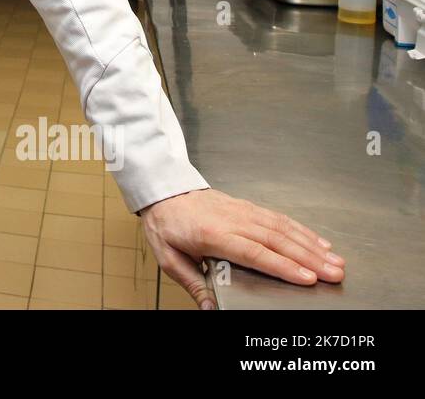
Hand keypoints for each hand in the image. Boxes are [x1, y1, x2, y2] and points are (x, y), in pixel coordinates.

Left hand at [140, 189, 345, 308]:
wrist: (163, 191)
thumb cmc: (167, 226)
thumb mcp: (169, 259)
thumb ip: (194, 284)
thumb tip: (210, 309)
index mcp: (212, 235)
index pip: (253, 253)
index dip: (282, 266)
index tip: (307, 278)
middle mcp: (232, 220)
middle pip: (276, 241)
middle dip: (309, 259)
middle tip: (334, 274)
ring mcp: (242, 211)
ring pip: (283, 228)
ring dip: (312, 245)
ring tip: (335, 261)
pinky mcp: (248, 207)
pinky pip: (279, 218)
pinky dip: (302, 230)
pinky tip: (319, 242)